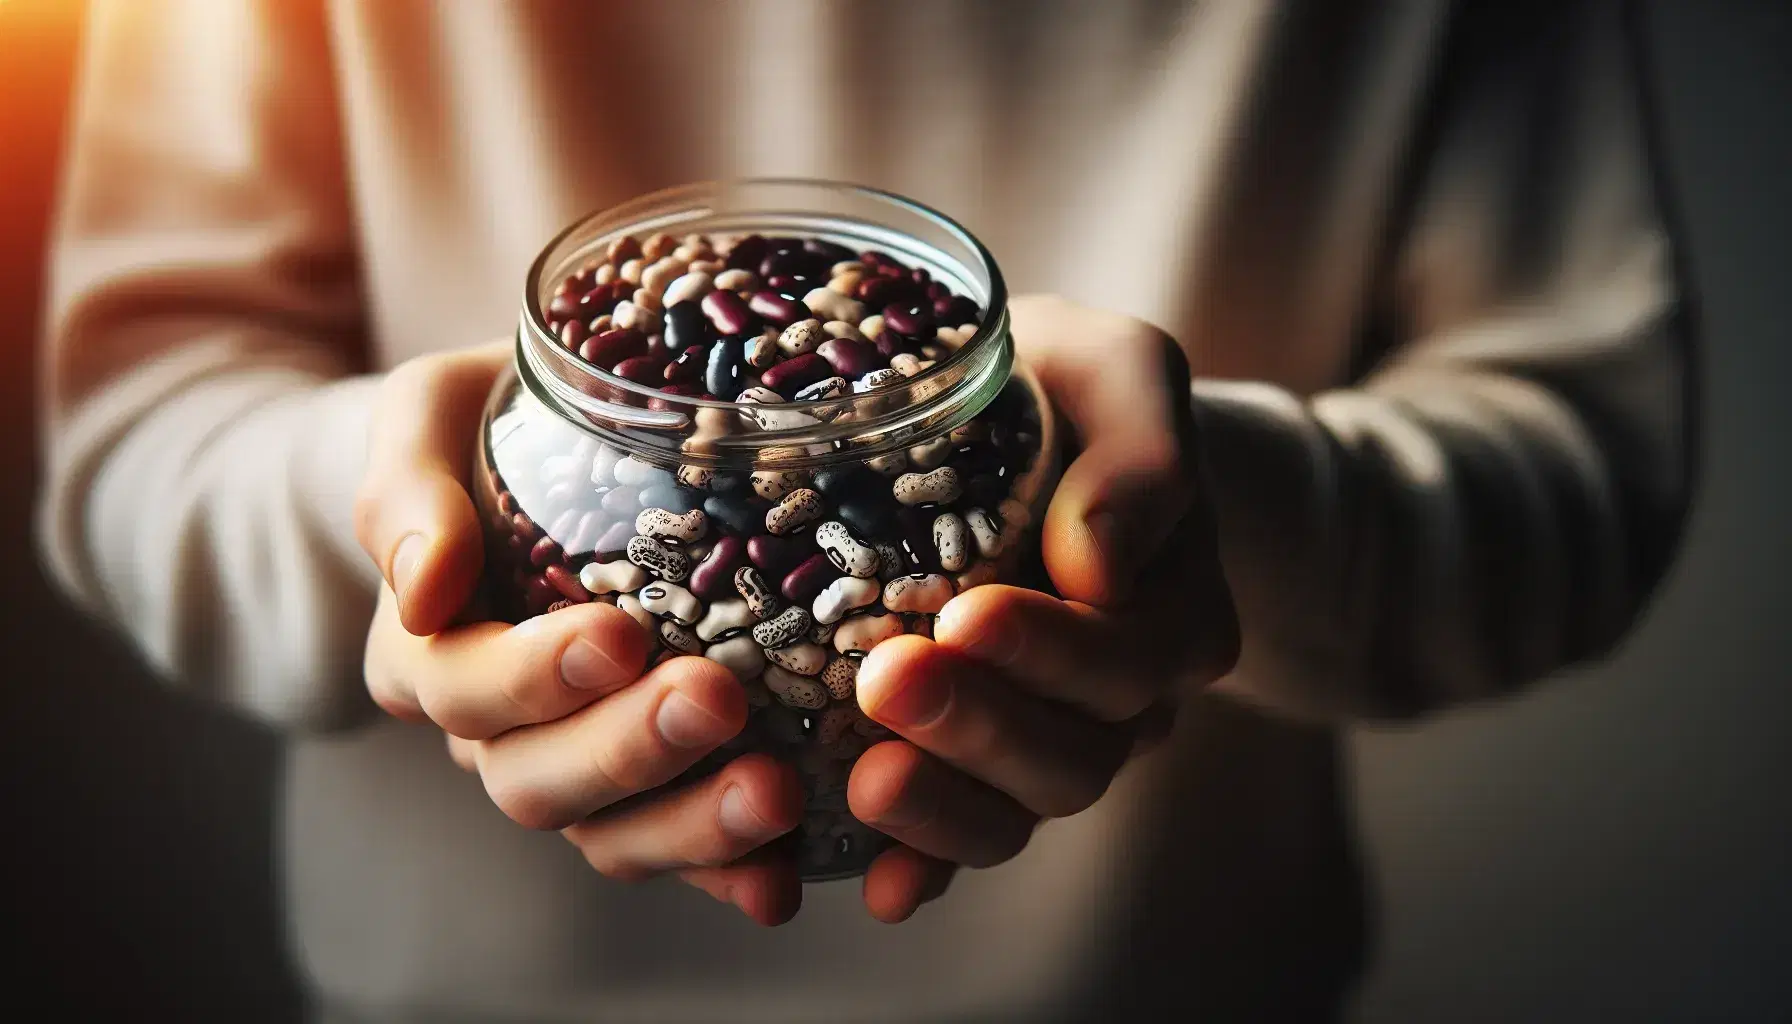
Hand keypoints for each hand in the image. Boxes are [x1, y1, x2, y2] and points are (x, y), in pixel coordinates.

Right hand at [355, 342, 805, 925]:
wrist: (548, 453)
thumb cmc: (482, 424)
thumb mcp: (428, 417)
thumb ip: (409, 492)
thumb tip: (423, 588)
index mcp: (428, 652)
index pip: (463, 690)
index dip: (535, 678)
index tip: (619, 636)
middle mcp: (494, 732)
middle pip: (538, 780)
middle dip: (630, 751)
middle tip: (718, 700)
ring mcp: (577, 771)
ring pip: (613, 835)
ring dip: (692, 826)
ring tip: (776, 795)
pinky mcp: (655, 789)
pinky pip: (683, 852)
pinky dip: (732, 873)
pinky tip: (785, 876)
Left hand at [847, 295, 1240, 921]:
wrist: (1038, 433)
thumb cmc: (1078, 393)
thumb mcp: (1121, 374)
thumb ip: (1140, 452)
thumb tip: (1097, 563)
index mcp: (1171, 607)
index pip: (1128, 655)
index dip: (1054, 651)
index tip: (965, 615)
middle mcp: (1123, 697)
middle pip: (1077, 752)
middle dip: (982, 728)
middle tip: (885, 683)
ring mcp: (1053, 741)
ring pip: (1021, 810)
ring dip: (946, 807)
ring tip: (864, 782)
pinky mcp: (978, 768)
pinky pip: (964, 838)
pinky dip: (925, 866)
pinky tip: (880, 886)